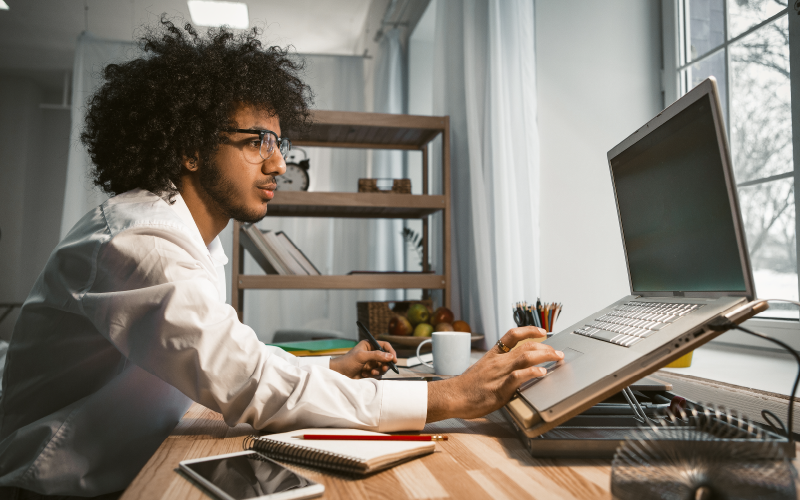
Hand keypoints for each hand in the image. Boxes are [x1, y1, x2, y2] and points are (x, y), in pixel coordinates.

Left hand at [329, 340, 396, 378]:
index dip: (391, 352)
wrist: (340, 373)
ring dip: (379, 370)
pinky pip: (379, 373)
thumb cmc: (348, 362)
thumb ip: (376, 355)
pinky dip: (374, 375)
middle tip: (383, 369)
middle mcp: (372, 353)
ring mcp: (372, 362)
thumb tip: (390, 356)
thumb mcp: (362, 356)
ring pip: (383, 366)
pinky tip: (365, 374)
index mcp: (370, 345)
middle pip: (386, 357)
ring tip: (371, 373)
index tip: (394, 360)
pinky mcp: (371, 370)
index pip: (385, 346)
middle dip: (385, 364)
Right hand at [426, 326, 562, 420]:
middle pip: (525, 346)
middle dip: (545, 347)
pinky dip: (531, 373)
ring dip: (544, 356)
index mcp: (494, 355)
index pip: (512, 335)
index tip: (542, 332)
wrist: (453, 396)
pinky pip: (517, 377)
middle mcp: (498, 362)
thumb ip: (498, 368)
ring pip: (525, 358)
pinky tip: (541, 372)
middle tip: (557, 352)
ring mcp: (499, 374)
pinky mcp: (500, 389)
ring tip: (556, 357)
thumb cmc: (467, 387)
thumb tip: (513, 370)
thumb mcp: (482, 370)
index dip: (529, 330)